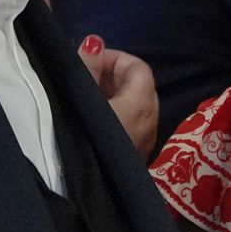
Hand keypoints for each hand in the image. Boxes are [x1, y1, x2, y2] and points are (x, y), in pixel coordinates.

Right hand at [79, 36, 157, 157]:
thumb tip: (96, 42)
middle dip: (113, 74)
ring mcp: (144, 141)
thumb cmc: (79, 137)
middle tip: (84, 74)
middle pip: (140, 85)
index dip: (115, 58)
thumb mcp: (80, 97)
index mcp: (141, 105)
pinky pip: (131, 123)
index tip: (88, 59)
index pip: (139, 68)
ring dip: (113, 93)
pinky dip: (115, 112)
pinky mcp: (134, 155)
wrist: (81, 190)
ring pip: (136, 106)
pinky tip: (92, 115)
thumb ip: (87, 67)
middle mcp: (150, 122)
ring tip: (84, 93)